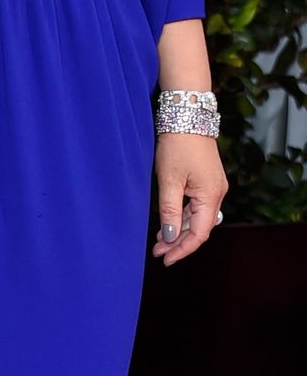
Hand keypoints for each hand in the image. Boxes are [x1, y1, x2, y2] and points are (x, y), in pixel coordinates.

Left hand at [152, 133, 227, 266]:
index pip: (198, 234)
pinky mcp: (207, 181)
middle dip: (178, 242)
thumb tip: (169, 237)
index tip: (165, 259)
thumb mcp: (169, 179)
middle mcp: (217, 194)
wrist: (187, 116)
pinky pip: (197, 206)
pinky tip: (169, 222)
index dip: (182, 249)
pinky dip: (183, 216)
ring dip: (179, 230)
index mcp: (211, 196)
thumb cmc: (177, 145)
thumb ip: (169, 210)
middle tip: (158, 252)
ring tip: (160, 240)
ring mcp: (214, 187)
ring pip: (197, 218)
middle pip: (199, 228)